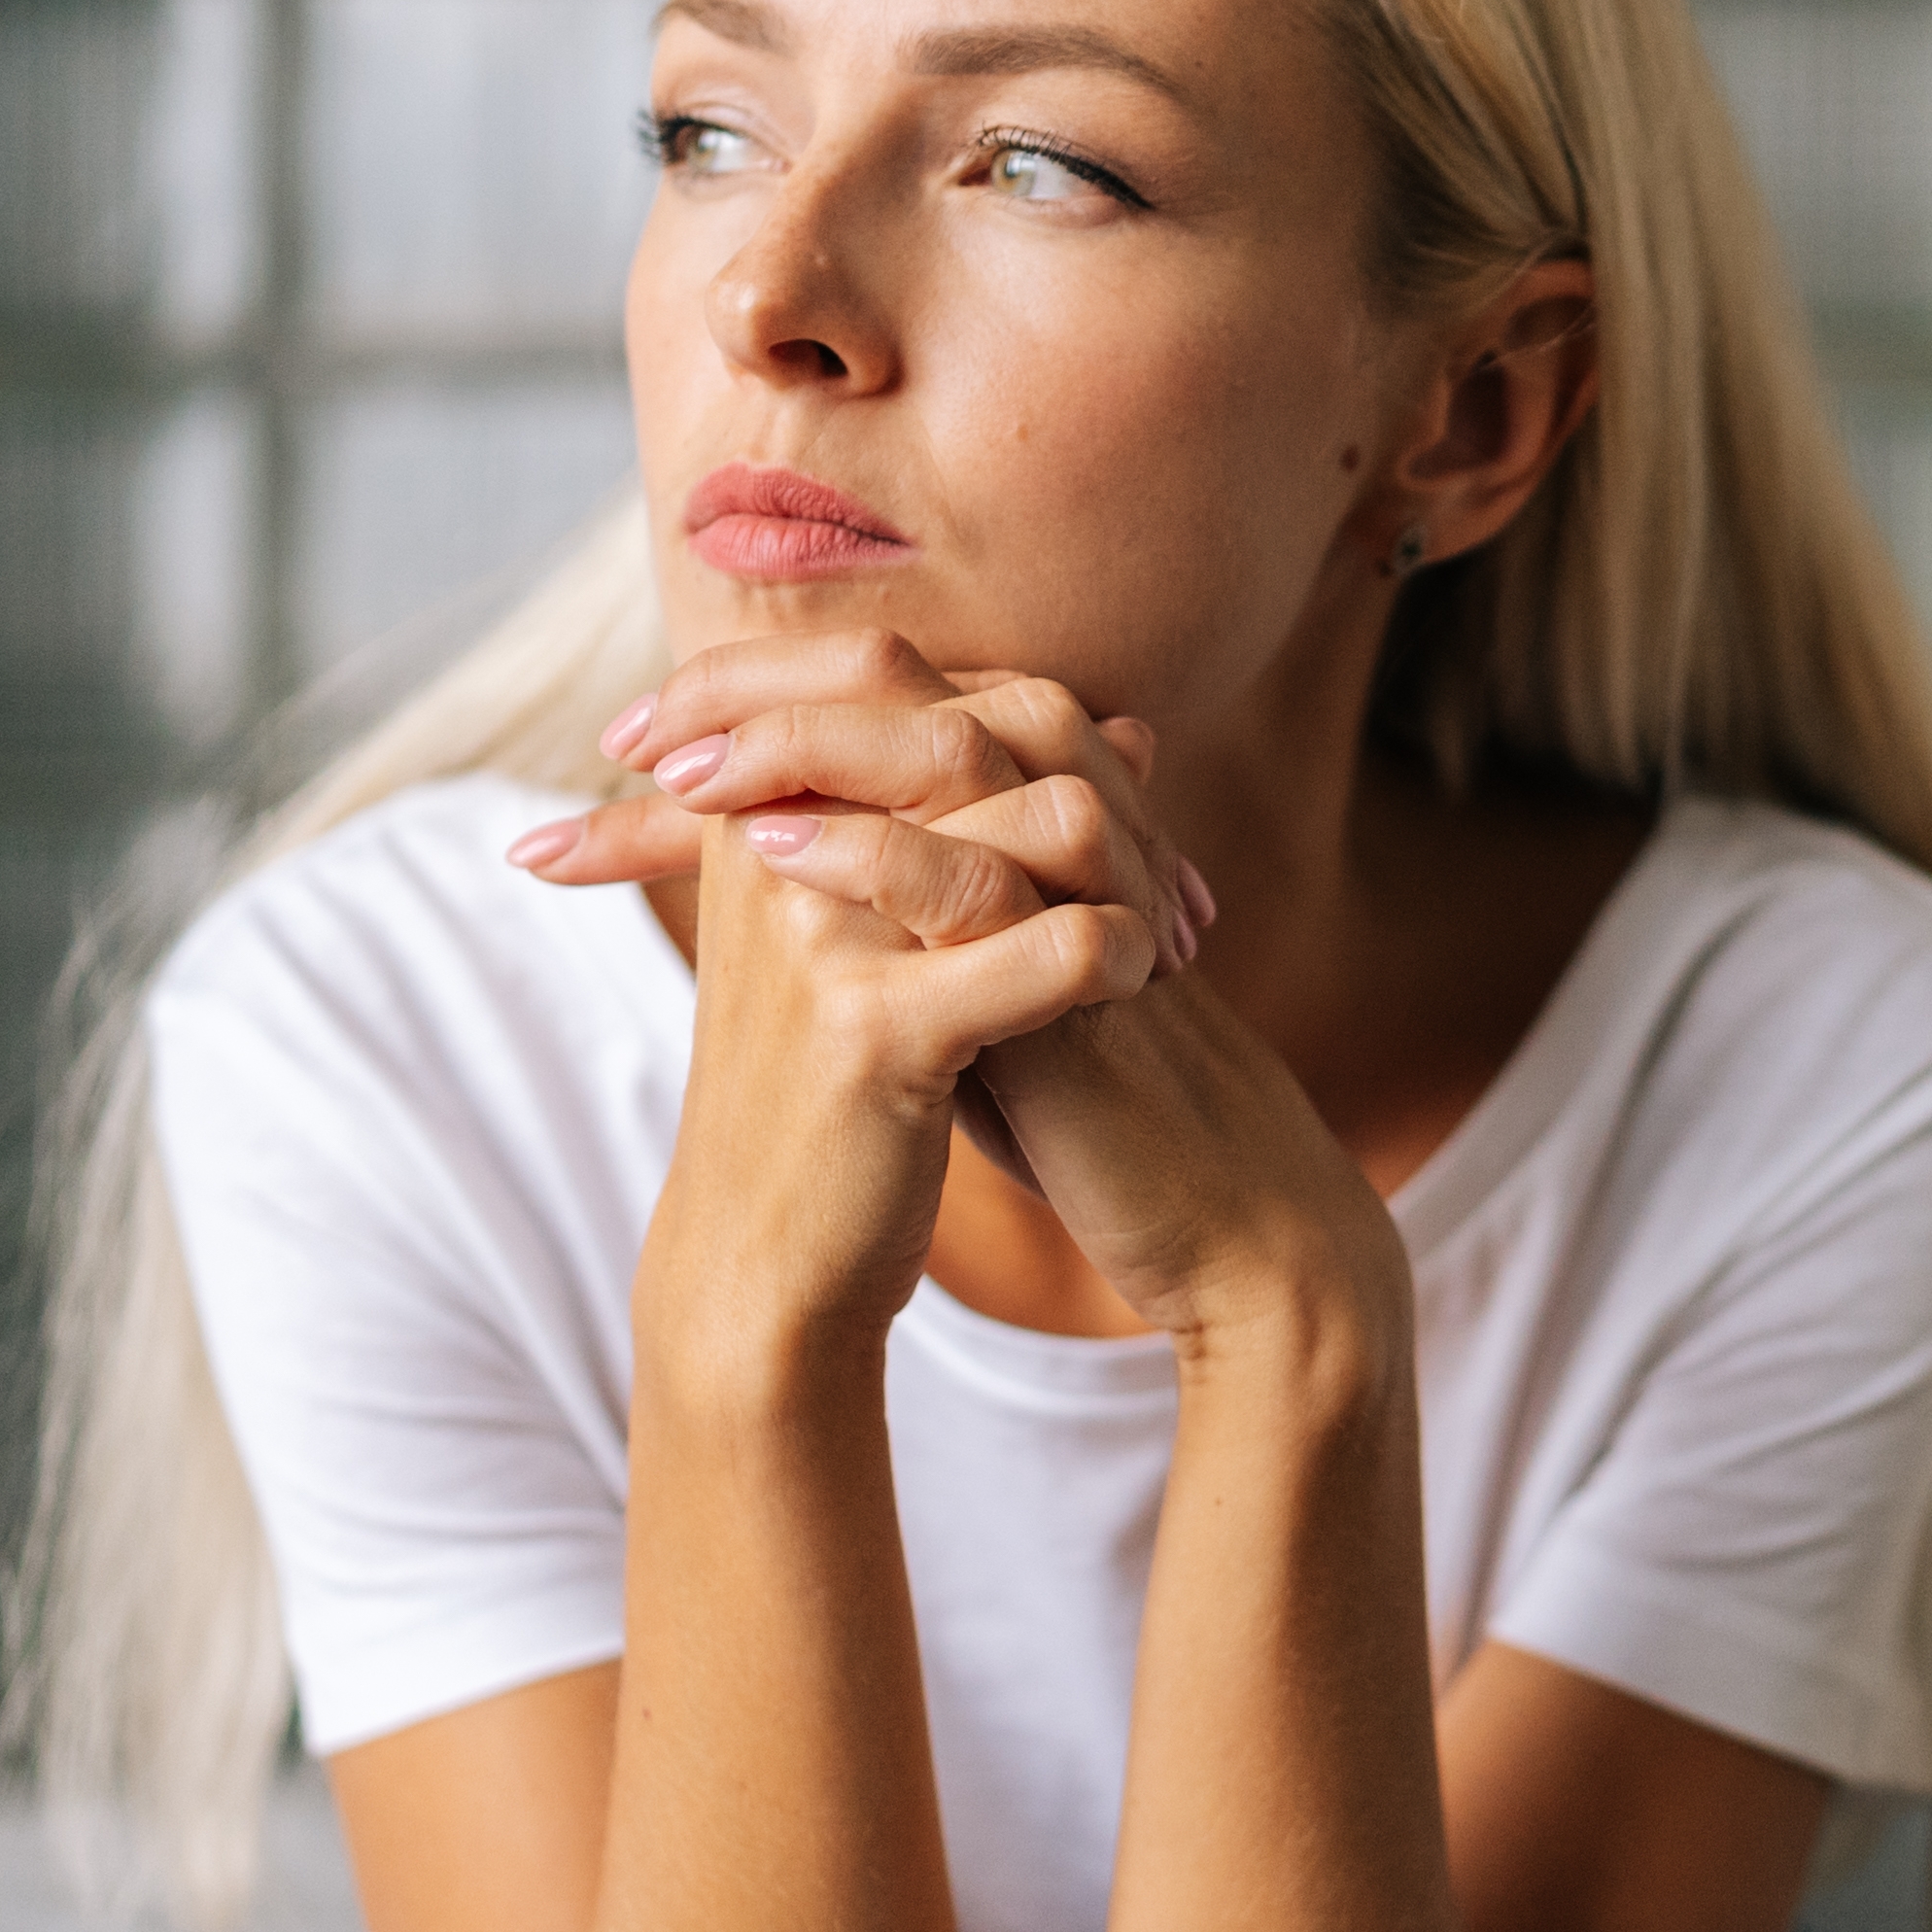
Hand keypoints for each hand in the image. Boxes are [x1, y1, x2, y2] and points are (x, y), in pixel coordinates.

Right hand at [508, 637, 1195, 1363]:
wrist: (761, 1260)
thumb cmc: (837, 1092)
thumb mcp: (895, 939)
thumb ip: (986, 826)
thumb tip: (1138, 730)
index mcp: (759, 807)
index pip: (900, 672)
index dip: (1040, 721)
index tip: (1124, 806)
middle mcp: (774, 845)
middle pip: (972, 722)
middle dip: (1100, 787)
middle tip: (1172, 883)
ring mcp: (819, 933)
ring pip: (1037, 817)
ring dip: (1132, 870)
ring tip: (1164, 942)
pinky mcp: (872, 1031)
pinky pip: (1051, 945)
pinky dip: (1122, 953)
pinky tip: (1142, 986)